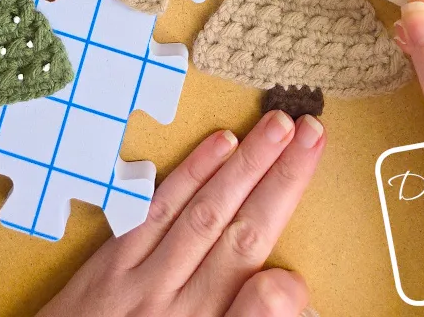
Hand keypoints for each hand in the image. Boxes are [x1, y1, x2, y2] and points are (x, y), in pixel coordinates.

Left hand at [37, 111, 324, 316]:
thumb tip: (285, 290)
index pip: (260, 310)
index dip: (287, 289)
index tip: (301, 275)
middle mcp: (176, 312)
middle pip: (242, 240)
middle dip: (281, 183)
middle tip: (312, 135)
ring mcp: (141, 283)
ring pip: (204, 214)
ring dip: (246, 165)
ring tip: (279, 126)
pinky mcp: (111, 262)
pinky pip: (156, 210)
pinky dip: (191, 173)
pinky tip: (221, 143)